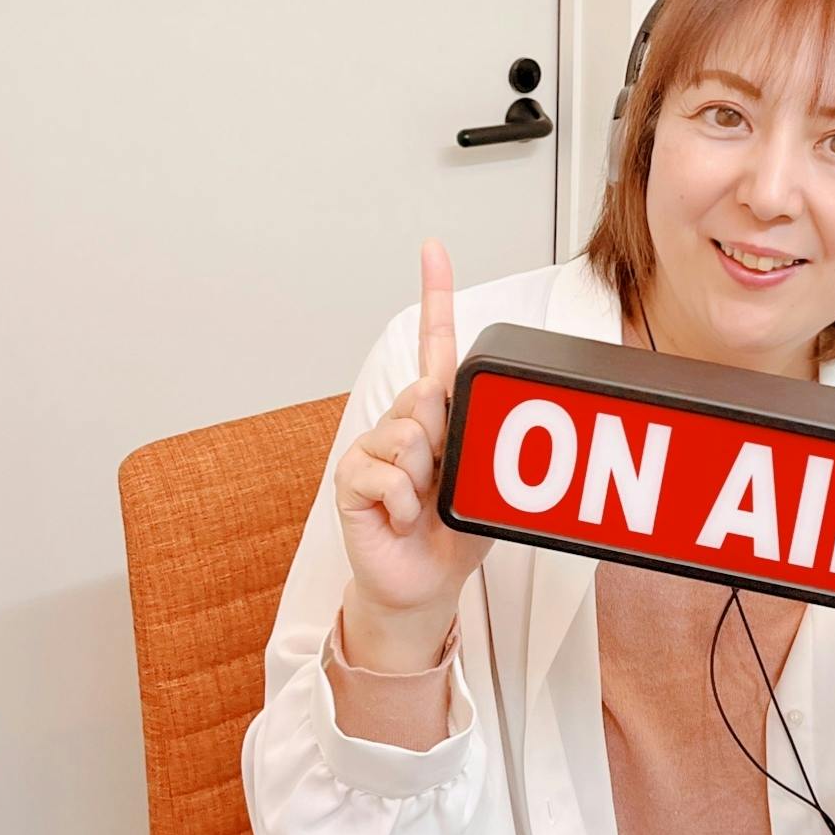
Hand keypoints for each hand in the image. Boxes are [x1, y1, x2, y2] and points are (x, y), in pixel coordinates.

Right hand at [334, 240, 491, 669]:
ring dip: (425, 481)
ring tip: (422, 505)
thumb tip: (445, 398)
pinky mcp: (351, 479)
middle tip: (443, 484)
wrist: (423, 584)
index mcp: (436, 413)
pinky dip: (403, 504)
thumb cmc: (455, 531)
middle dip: (444, 442)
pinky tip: (402, 519)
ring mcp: (373, 448)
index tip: (434, 250)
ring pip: (410, 437)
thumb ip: (477, 441)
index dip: (435, 296)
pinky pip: (387, 475)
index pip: (434, 345)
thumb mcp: (483, 484)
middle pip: (427, 396)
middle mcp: (402, 422)